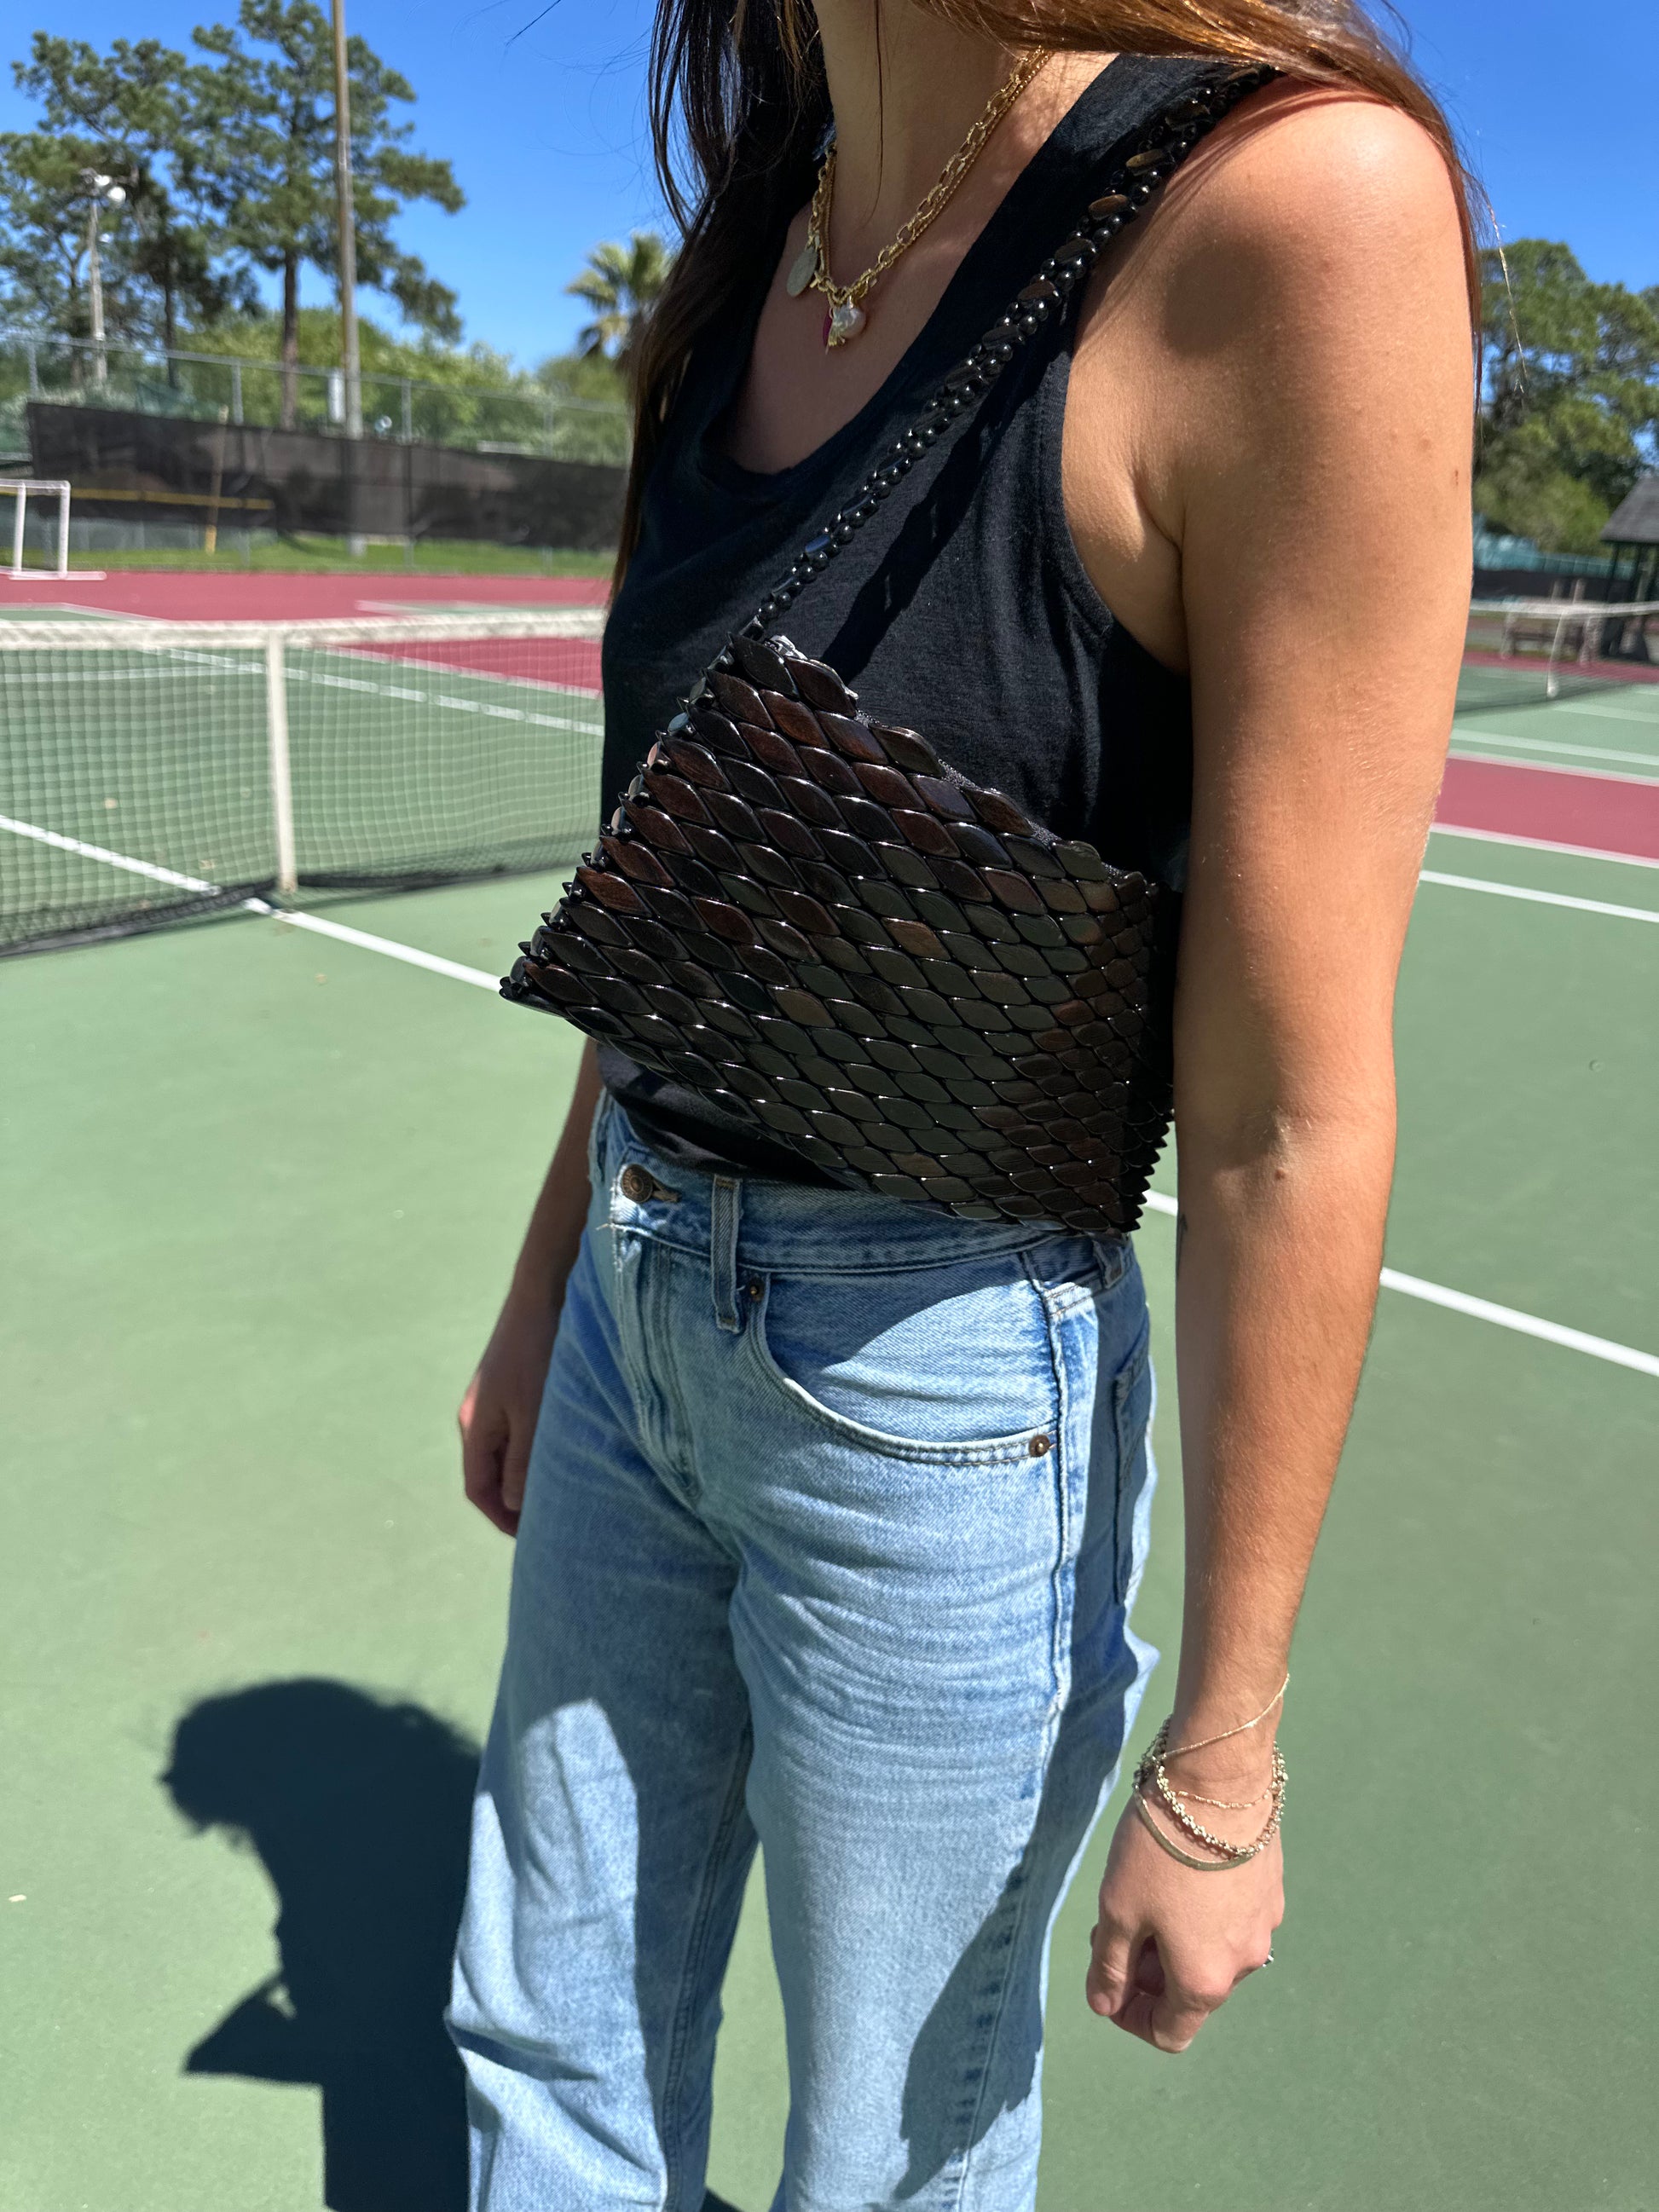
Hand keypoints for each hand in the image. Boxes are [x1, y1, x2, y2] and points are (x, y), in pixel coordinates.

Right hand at [458, 1287, 560, 1535]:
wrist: (541, 1293)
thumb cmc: (538, 1355)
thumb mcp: (534, 1415)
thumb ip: (522, 1463)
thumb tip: (513, 1505)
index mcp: (474, 1427)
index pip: (478, 1489)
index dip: (502, 1518)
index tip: (531, 1538)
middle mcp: (476, 1417)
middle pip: (488, 1474)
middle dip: (513, 1502)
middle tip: (548, 1521)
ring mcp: (492, 1400)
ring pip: (504, 1453)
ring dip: (525, 1476)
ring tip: (558, 1492)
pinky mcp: (511, 1386)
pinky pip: (516, 1432)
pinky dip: (531, 1451)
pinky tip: (560, 1452)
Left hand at [1086, 1789, 1282, 2052]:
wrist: (1218, 1781)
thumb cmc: (1160, 1850)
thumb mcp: (1119, 1910)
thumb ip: (1110, 1966)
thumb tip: (1105, 2006)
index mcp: (1205, 1980)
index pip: (1170, 2032)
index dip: (1131, 2017)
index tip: (1107, 1980)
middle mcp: (1245, 1963)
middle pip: (1190, 1991)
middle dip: (1146, 1971)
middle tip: (1111, 1928)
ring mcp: (1264, 1925)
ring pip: (1212, 1953)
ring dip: (1173, 1942)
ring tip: (1139, 1895)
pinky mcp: (1271, 1888)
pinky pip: (1231, 1920)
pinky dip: (1201, 1915)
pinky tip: (1177, 1873)